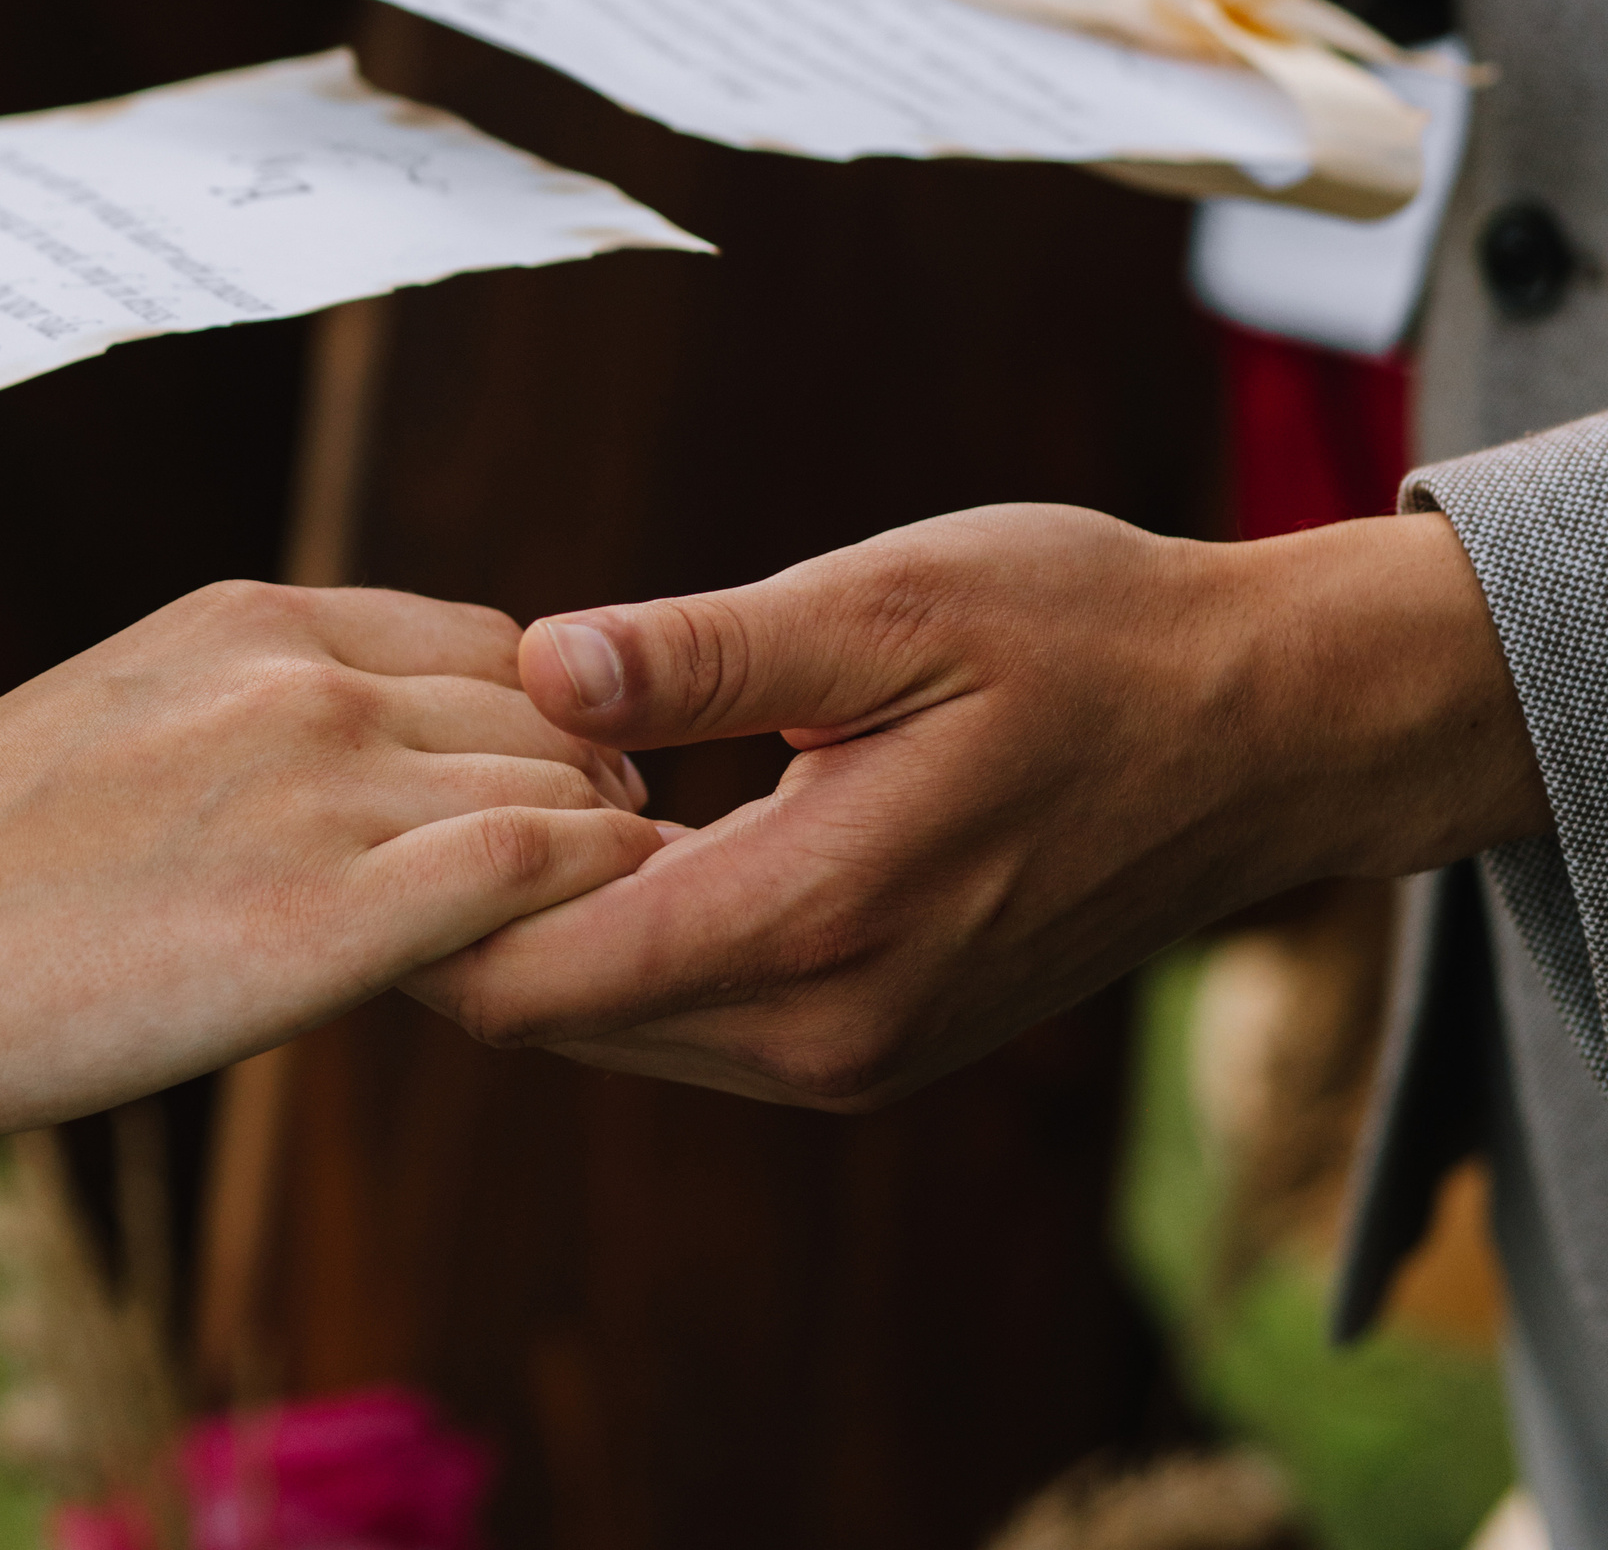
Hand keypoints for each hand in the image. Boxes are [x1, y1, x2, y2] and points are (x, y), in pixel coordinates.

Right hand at [0, 581, 659, 1236]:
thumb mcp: (120, 723)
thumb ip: (249, 722)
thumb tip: (343, 780)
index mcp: (253, 615)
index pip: (492, 642)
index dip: (540, 730)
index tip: (544, 808)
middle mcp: (307, 676)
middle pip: (548, 713)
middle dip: (590, 795)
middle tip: (596, 892)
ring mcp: (323, 786)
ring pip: (566, 791)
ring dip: (600, 868)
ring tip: (595, 948)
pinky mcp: (330, 919)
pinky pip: (542, 878)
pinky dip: (589, 916)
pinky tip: (570, 978)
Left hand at [407, 505, 1542, 1110]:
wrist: (1263, 729)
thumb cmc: (1084, 636)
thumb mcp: (888, 607)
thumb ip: (702, 654)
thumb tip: (536, 666)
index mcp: (810, 925)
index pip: (529, 980)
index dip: (428, 885)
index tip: (394, 769)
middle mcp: (821, 1031)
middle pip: (551, 1012)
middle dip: (470, 896)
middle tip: (431, 746)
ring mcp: (853, 1051)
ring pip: (614, 1019)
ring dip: (548, 910)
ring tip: (524, 757)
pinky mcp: (874, 1036)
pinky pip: (691, 1010)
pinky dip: (627, 924)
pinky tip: (618, 804)